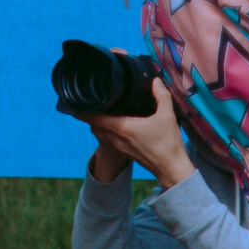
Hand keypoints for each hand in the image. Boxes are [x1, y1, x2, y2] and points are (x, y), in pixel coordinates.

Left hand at [60, 58, 195, 187]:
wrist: (171, 168)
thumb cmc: (168, 144)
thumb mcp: (167, 116)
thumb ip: (161, 95)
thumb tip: (155, 81)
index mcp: (121, 128)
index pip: (92, 118)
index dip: (82, 108)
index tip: (78, 98)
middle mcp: (115, 138)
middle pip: (92, 123)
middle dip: (89, 111)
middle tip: (91, 97)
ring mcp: (118, 146)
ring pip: (98, 131)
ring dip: (96, 121)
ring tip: (100, 107)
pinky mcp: (122, 151)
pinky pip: (106, 138)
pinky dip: (104, 128)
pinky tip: (113, 121)